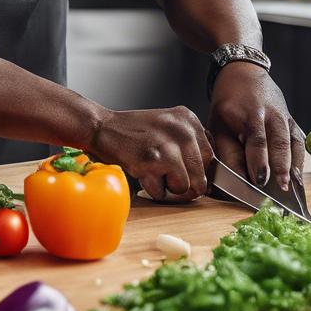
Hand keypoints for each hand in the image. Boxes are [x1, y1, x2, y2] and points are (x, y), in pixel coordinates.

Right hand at [87, 106, 214, 202]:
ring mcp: (170, 145)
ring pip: (186, 187)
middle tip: (164, 178)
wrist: (101, 126)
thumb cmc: (132, 131)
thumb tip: (205, 178)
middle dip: (184, 184)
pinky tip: (141, 172)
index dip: (194, 171)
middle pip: (201, 175)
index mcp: (189, 119)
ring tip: (152, 172)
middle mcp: (184, 130)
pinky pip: (165, 191)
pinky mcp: (155, 160)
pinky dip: (152, 189)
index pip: (210, 157)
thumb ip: (187, 145)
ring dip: (168, 188)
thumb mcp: (167, 127)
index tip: (180, 172)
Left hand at [207, 63, 304, 191]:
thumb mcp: (218, 125)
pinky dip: (299, 161)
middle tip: (281, 190)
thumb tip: (237, 180)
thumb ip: (227, 152)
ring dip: (293, 166)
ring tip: (292, 189)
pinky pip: (299, 143)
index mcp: (248, 112)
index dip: (259, 160)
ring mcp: (285, 116)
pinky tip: (298, 179)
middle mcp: (270, 113)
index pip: (256, 139)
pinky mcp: (293, 122)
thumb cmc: (227, 106)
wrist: (243, 74)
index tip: (260, 180)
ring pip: (292, 142)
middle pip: (279, 141)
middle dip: (280, 166)